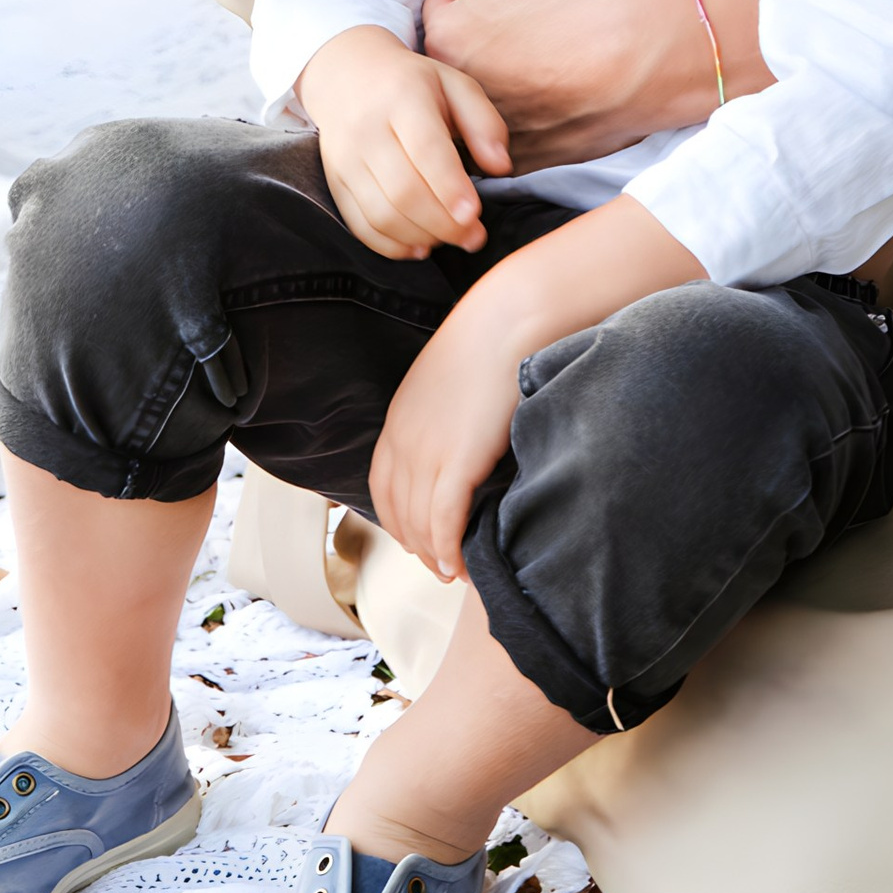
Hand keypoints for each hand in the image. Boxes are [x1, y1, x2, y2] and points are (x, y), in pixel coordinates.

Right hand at [298, 26, 511, 259]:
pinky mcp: (335, 182)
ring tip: (450, 238)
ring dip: (421, 237)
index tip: (474, 215)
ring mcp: (345, 159)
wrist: (347, 74)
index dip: (450, 189)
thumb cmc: (411, 83)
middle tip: (474, 236)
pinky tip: (419, 247)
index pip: (426, 151)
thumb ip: (484, 124)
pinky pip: (359, 226)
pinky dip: (391, 246)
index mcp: (403, 98)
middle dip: (443, 224)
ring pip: (381, 214)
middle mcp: (367, 130)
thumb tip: (500, 167)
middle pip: (403, 191)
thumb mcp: (456, 85)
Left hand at [370, 300, 528, 579]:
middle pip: (397, 512)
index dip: (397, 520)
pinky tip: (458, 564)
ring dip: (433, 555)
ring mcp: (427, 453)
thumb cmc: (491, 341)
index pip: (383, 488)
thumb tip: (459, 438)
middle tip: (438, 564)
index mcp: (398, 421)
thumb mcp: (448, 381)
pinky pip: (443, 520)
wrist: (509, 319)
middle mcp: (403, 441)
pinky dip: (448, 548)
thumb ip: (442, 414)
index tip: (417, 538)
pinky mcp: (458, 461)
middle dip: (415, 545)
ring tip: (451, 573)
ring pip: (418, 523)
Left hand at [422, 0, 770, 159]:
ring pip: (483, 98)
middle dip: (485, 39)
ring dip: (504, 83)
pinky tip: (558, 97)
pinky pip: (512, 138)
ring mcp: (490, 133)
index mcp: (444, 39)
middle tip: (534, 25)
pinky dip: (529, 120)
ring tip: (548, 62)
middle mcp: (458, 94)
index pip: (443, 4)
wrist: (641, 56)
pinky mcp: (526, 161)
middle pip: (460, 55)